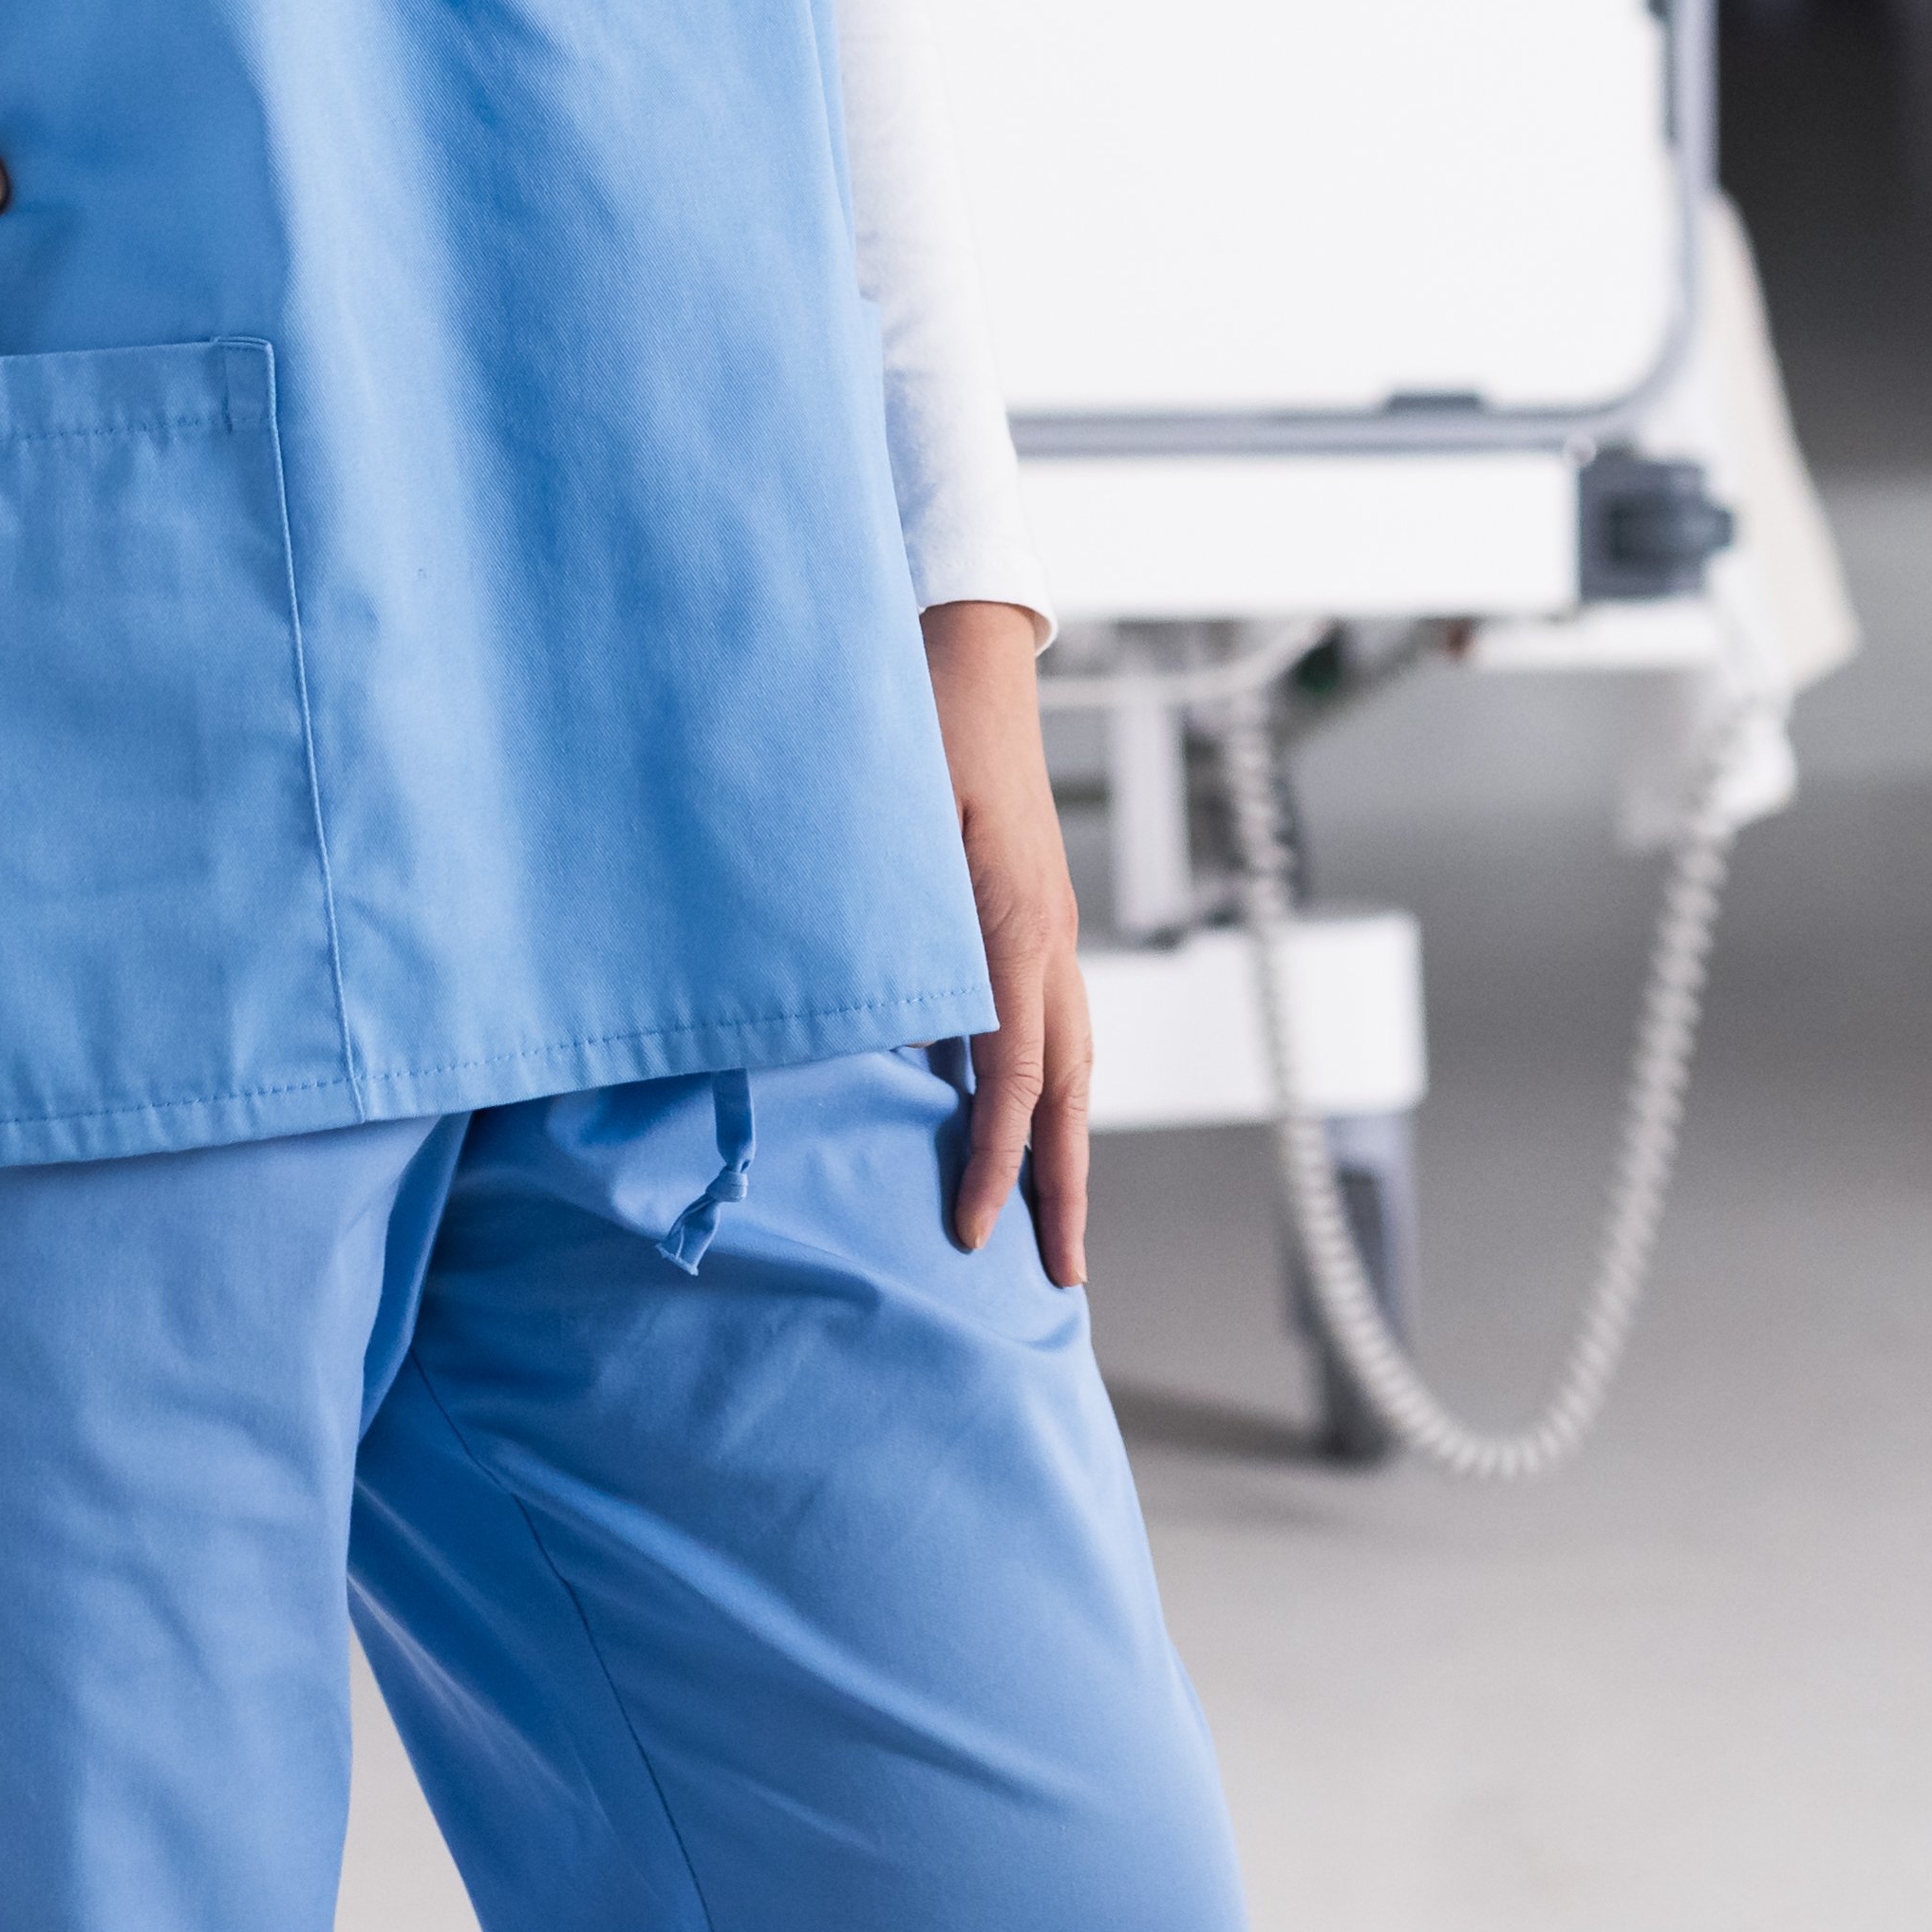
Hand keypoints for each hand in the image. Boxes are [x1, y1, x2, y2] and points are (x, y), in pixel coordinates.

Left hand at [930, 601, 1089, 1283]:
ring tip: (1061, 1224)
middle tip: (1060, 1278)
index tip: (972, 1234)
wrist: (962, 652)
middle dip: (1062, 1184)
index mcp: (1011, 923)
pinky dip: (1049, 1086)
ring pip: (1073, 1058)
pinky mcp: (1035, 911)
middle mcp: (1046, 934)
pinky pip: (1054, 1020)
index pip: (1014, 1071)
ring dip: (1066, 1144)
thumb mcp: (883, 823)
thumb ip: (877, 919)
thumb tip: (858, 1016)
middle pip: (1067, 1085)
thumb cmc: (912, 728)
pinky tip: (1022, 1119)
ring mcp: (1050, 924)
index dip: (994, 1159)